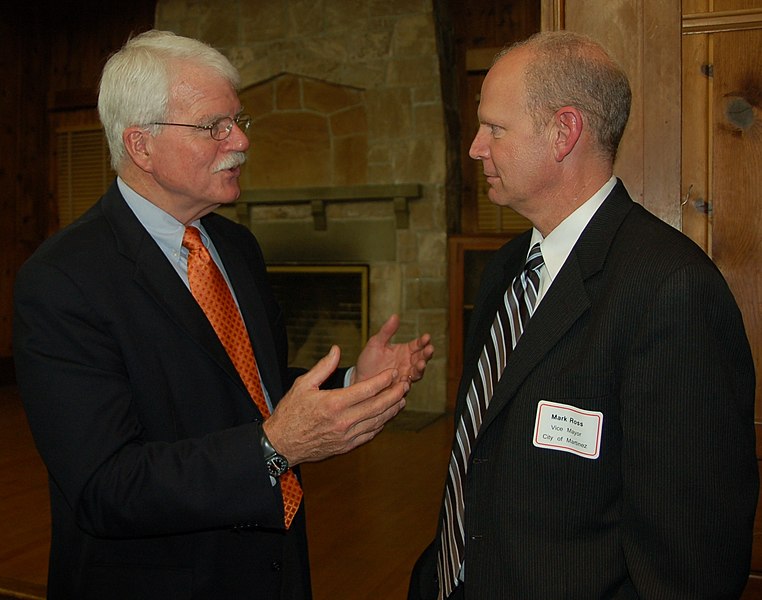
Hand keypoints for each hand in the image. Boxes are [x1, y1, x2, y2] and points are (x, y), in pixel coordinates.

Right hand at [264, 345, 408, 465]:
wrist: (281, 444)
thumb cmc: (290, 412)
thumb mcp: (302, 385)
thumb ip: (323, 367)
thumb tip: (337, 350)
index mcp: (333, 403)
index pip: (366, 390)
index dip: (383, 380)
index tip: (393, 373)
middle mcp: (343, 421)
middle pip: (377, 406)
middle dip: (394, 394)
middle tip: (405, 385)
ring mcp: (346, 436)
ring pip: (377, 422)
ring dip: (391, 410)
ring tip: (402, 400)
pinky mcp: (346, 446)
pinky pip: (369, 435)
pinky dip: (380, 425)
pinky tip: (386, 416)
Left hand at [352, 314, 433, 385]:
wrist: (358, 378)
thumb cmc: (368, 360)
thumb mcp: (376, 343)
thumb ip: (386, 331)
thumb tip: (395, 315)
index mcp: (404, 351)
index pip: (417, 345)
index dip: (423, 341)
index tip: (427, 337)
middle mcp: (407, 363)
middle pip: (421, 358)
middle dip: (427, 354)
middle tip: (430, 349)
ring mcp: (404, 376)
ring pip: (417, 372)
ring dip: (420, 368)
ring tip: (421, 364)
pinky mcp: (398, 388)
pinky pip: (405, 386)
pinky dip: (407, 383)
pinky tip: (406, 379)